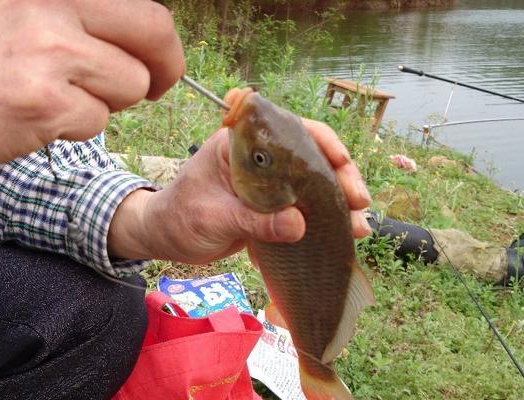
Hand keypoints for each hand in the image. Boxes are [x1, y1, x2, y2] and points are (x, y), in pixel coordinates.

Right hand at [0, 0, 183, 180]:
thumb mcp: (0, 4)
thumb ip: (60, 11)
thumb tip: (121, 31)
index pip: (138, 5)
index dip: (158, 39)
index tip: (155, 59)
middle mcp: (54, 9)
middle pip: (153, 34)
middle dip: (164, 69)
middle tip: (154, 88)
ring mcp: (52, 55)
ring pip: (127, 88)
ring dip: (102, 103)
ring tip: (52, 100)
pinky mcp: (45, 103)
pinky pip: (94, 122)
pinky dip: (70, 128)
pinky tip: (30, 118)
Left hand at [108, 121, 370, 262]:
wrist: (163, 238)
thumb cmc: (179, 217)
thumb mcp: (214, 218)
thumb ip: (255, 222)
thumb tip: (299, 225)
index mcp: (242, 144)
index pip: (290, 130)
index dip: (322, 143)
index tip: (341, 163)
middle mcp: (261, 158)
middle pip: (311, 156)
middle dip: (341, 177)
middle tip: (359, 203)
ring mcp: (268, 182)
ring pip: (313, 185)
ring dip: (338, 204)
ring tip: (359, 227)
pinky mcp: (271, 207)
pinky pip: (304, 209)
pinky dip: (324, 222)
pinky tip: (343, 237)